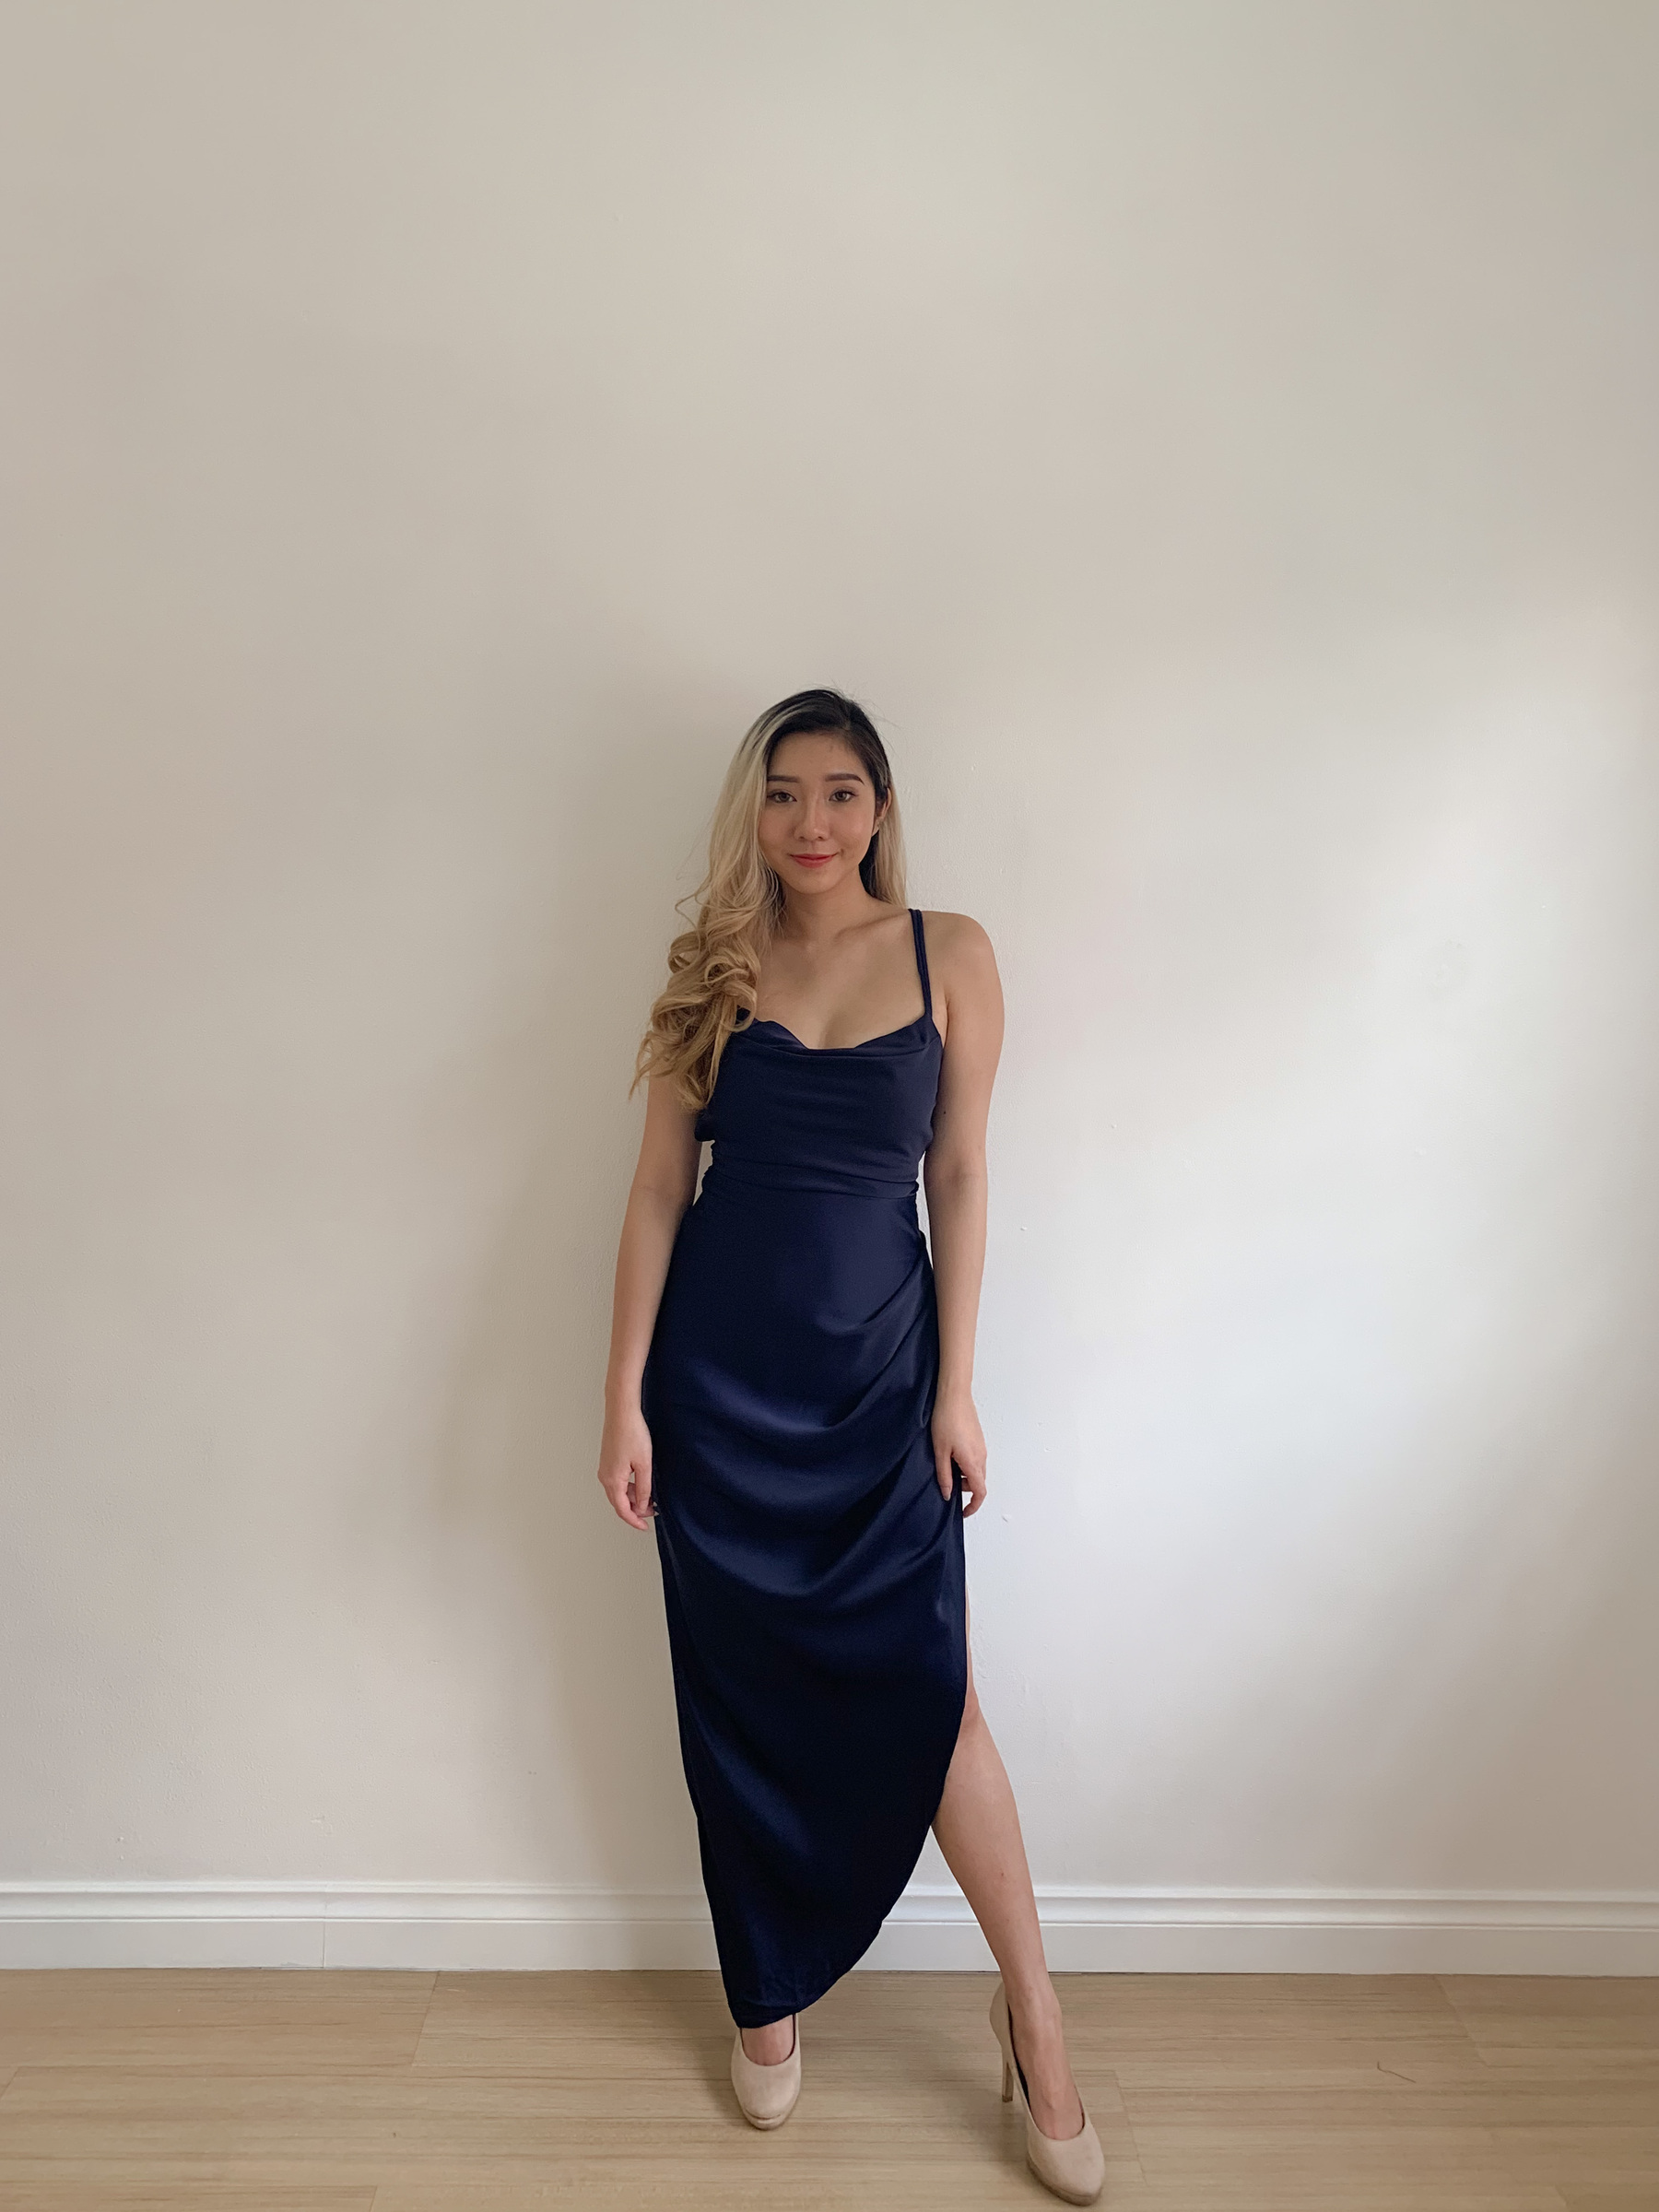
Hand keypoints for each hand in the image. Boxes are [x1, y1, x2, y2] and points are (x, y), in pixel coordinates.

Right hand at [598, 1400, 656, 1529]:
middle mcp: (604, 1476)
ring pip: (619, 1491)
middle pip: (619, 1502)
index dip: (635, 1520)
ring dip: (634, 1497)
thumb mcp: (644, 1464)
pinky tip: (642, 1481)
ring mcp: (605, 1468)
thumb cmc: (632, 1433)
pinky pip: (618, 1481)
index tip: (645, 1527)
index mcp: (612, 1480)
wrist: (621, 1411)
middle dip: (636, 1509)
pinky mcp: (608, 1460)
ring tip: (651, 1494)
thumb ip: (644, 1488)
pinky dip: (629, 1486)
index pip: (622, 1510)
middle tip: (653, 1509)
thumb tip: (643, 1505)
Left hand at [931, 1390, 986, 1515]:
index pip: (980, 1492)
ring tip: (945, 1464)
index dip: (973, 1506)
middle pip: (978, 1482)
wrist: (954, 1395)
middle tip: (947, 1483)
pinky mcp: (978, 1439)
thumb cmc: (946, 1420)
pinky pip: (975, 1459)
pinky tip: (950, 1453)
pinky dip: (965, 1464)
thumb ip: (945, 1475)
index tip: (963, 1512)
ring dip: (964, 1475)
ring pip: (977, 1470)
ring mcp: (981, 1447)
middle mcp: (982, 1456)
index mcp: (973, 1462)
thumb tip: (948, 1494)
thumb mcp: (940, 1451)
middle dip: (965, 1489)